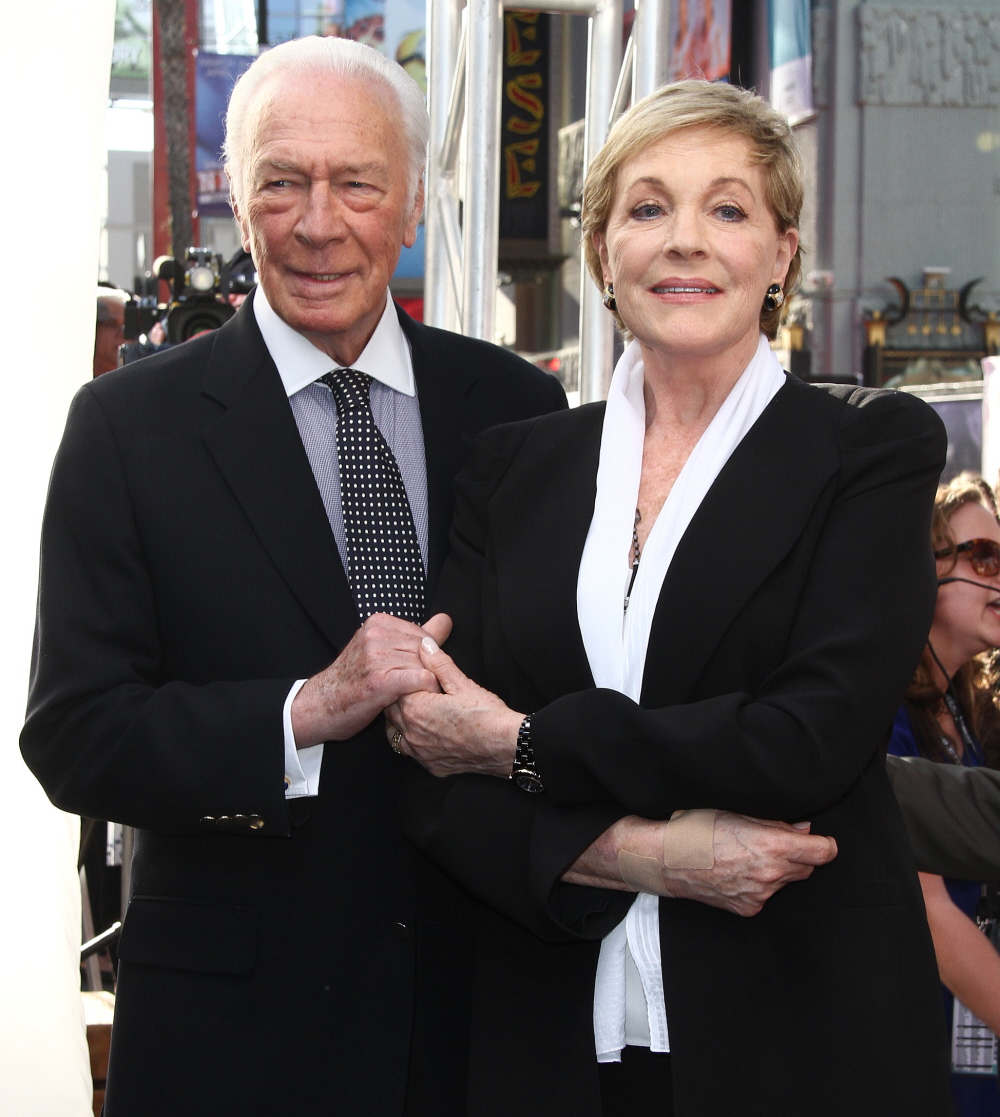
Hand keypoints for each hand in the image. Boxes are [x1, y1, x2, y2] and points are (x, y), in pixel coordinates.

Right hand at [292, 613, 452, 746]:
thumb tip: (446, 620)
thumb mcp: (381, 650)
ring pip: (426, 665)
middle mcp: (377, 634)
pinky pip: (421, 679)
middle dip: (428, 671)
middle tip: (416, 689)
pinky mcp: (380, 680)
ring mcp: (377, 656)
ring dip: (427, 684)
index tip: (412, 674)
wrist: (320, 706)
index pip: (424, 635)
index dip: (426, 659)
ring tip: (415, 696)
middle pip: (426, 651)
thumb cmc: (352, 681)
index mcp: (378, 622)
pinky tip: (418, 700)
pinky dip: (426, 691)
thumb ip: (415, 635)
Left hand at [385, 634, 522, 777]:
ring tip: (417, 712)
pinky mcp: (432, 767)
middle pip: (392, 712)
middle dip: (398, 700)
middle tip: (412, 690)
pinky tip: (430, 734)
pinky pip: (414, 753)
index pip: (395, 690)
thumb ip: (439, 663)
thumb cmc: (486, 714)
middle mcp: (412, 734)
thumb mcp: (462, 683)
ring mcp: (421, 753)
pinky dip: (416, 742)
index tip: (411, 675)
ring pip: (397, 735)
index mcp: (415, 709)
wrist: (506, 747)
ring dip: (402, 723)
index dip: (402, 680)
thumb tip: (425, 645)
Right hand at [563, 811, 836, 916]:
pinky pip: (767, 895)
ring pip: (786, 882)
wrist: (666, 859)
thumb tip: (803, 830)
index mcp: (773, 847)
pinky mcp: (748, 909)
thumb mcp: (737, 813)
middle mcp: (771, 875)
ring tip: (748, 855)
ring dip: (778, 870)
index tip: (819, 840)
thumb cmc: (696, 828)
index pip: (824, 852)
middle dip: (797, 855)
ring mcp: (760, 895)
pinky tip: (738, 871)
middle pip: (807, 868)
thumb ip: (776, 824)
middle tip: (773, 841)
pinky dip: (760, 884)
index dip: (823, 844)